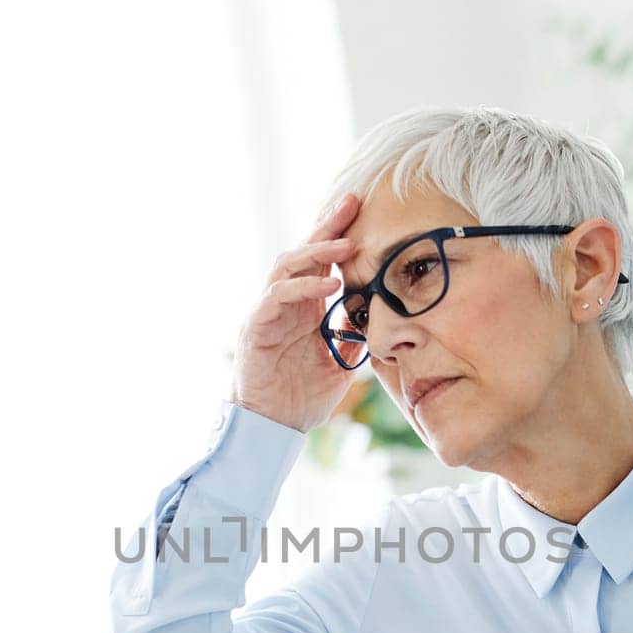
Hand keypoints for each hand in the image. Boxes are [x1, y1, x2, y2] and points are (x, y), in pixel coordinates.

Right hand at [227, 193, 365, 432]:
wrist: (273, 428)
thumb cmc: (300, 398)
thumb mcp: (340, 366)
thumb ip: (353, 341)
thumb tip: (376, 321)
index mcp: (306, 307)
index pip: (321, 262)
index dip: (338, 235)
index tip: (362, 211)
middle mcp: (286, 303)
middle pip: (304, 252)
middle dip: (327, 227)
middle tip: (351, 204)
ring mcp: (268, 311)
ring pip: (287, 266)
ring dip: (317, 253)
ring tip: (346, 245)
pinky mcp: (257, 327)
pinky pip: (277, 296)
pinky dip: (303, 287)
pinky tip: (328, 285)